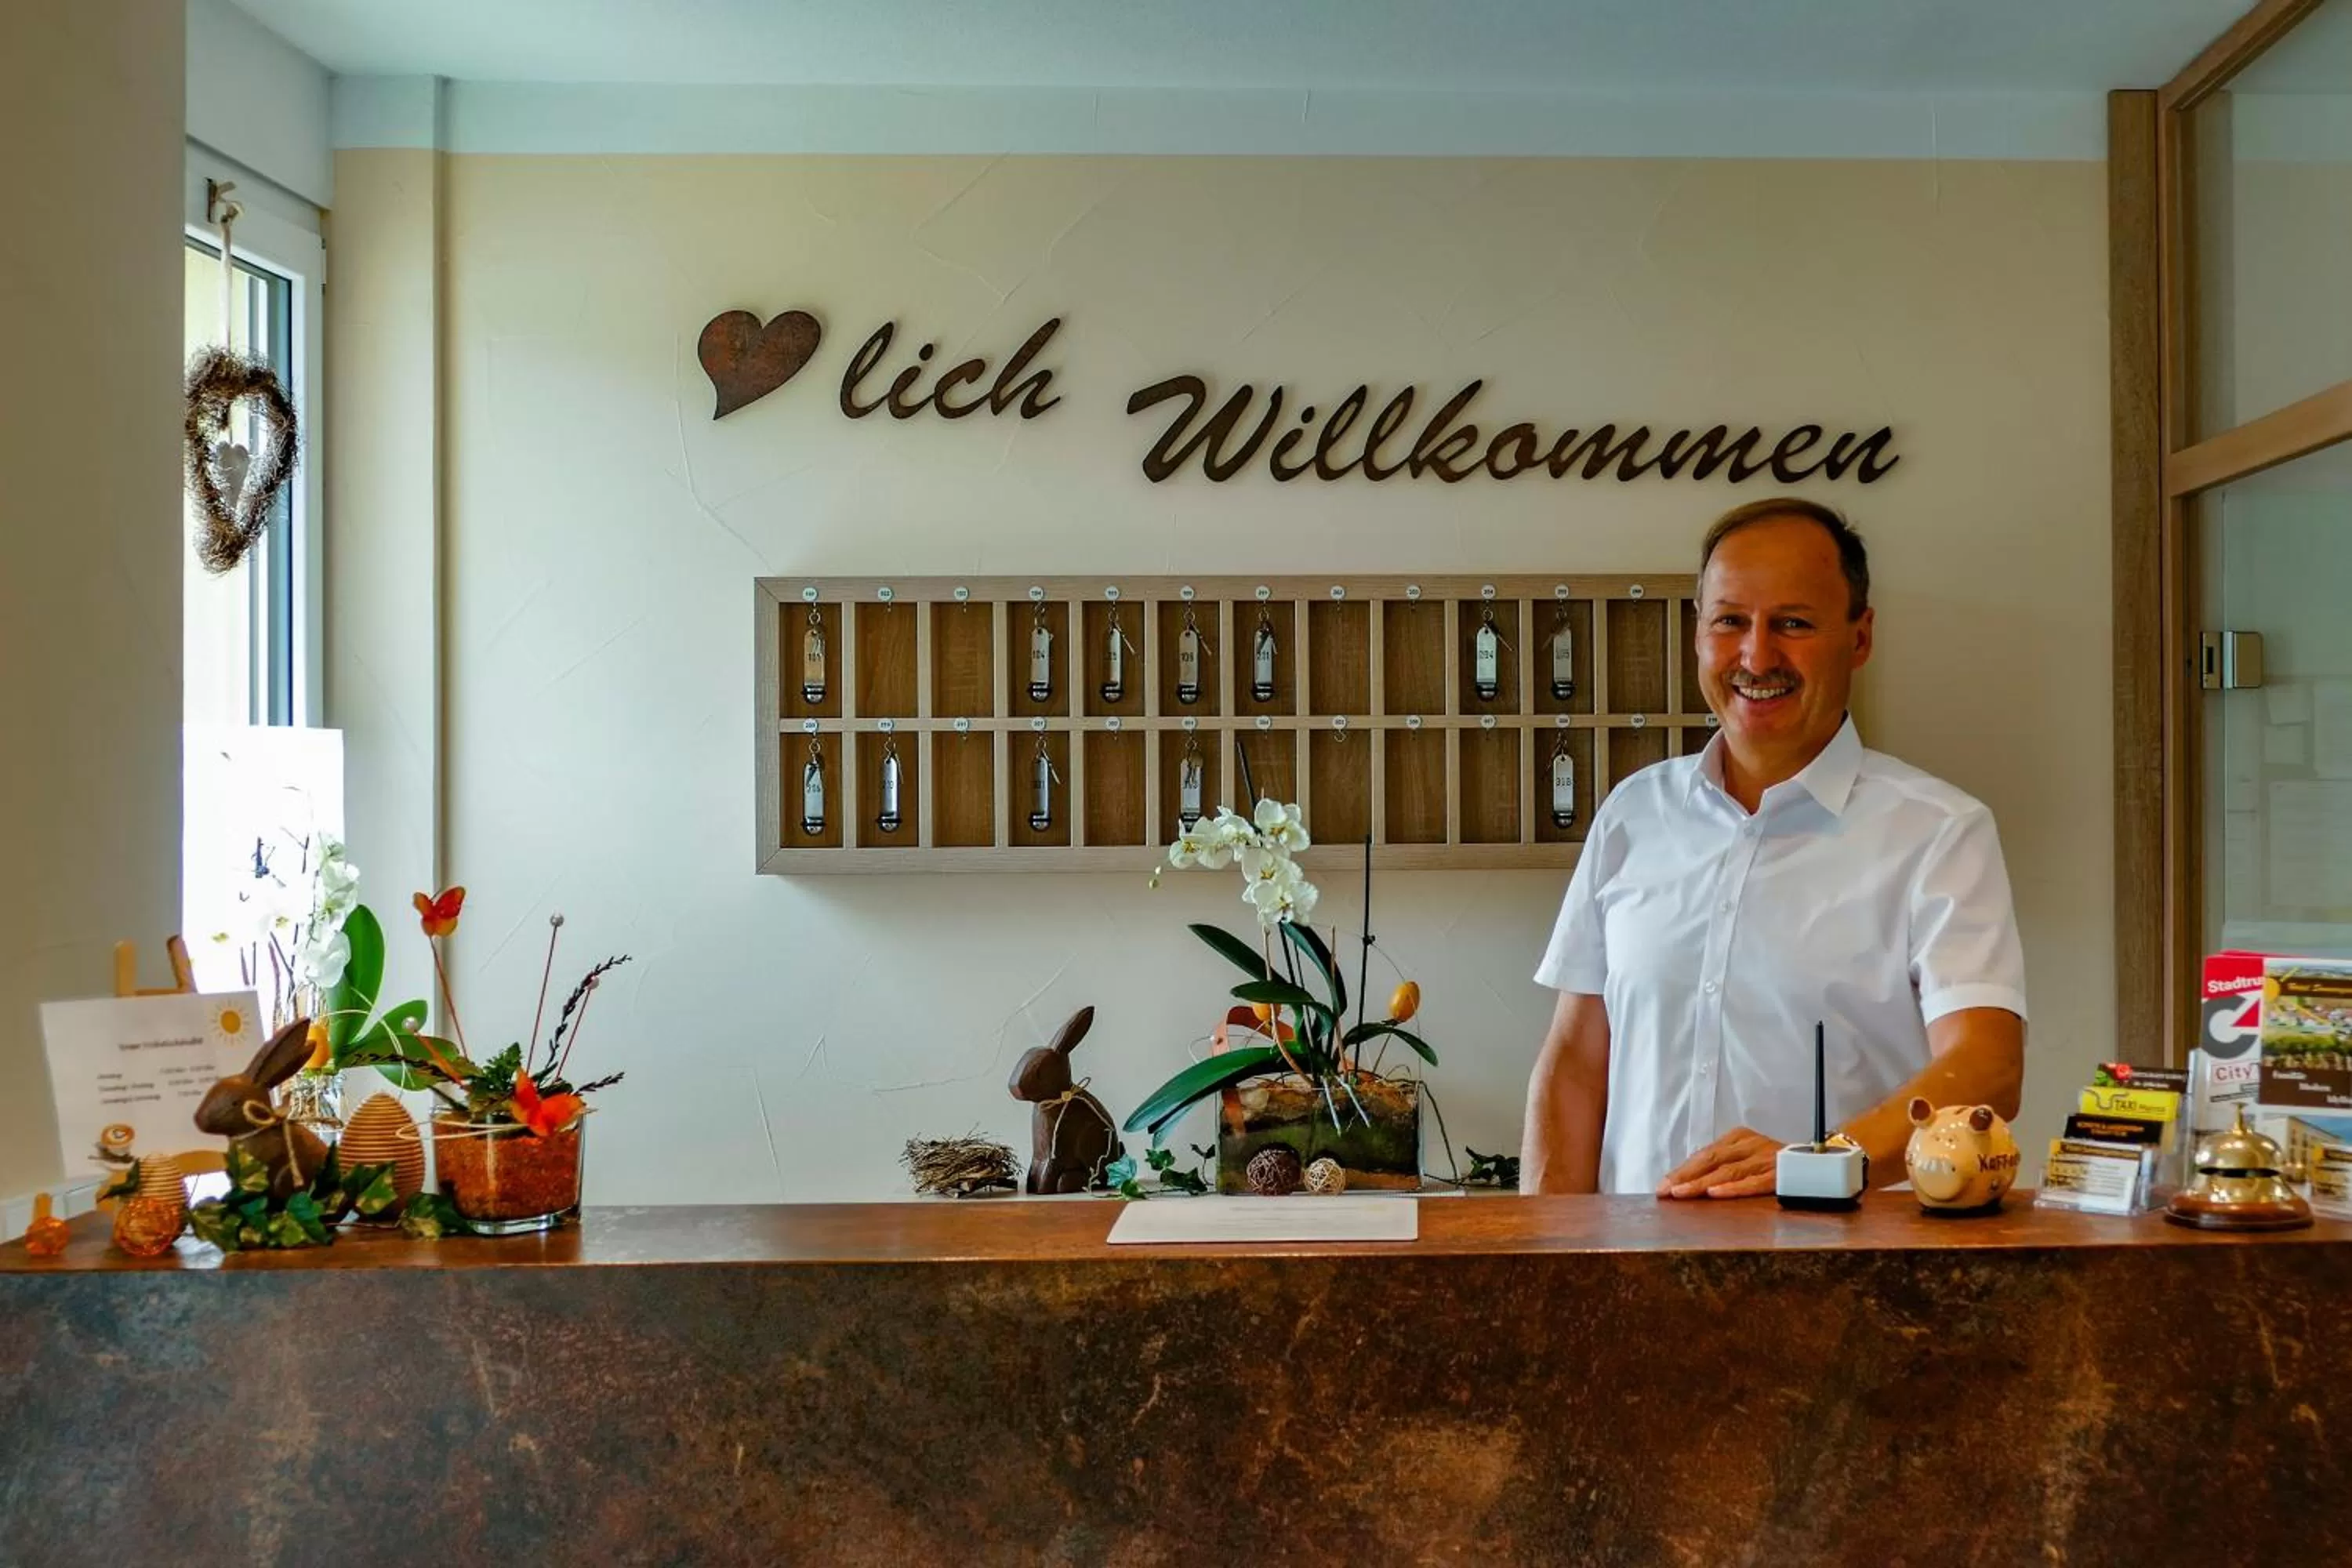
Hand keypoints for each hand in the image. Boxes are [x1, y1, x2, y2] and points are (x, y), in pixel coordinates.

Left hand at [1657, 1127, 1784, 1198]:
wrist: (1817, 1162)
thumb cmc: (1773, 1163)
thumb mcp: (1745, 1157)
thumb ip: (1720, 1165)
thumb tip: (1684, 1181)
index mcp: (1739, 1137)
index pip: (1704, 1154)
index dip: (1681, 1170)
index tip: (1662, 1186)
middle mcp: (1750, 1145)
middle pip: (1712, 1160)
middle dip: (1685, 1177)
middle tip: (1666, 1191)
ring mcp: (1766, 1159)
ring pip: (1728, 1171)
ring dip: (1702, 1184)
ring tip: (1682, 1194)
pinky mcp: (1780, 1175)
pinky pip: (1754, 1182)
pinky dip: (1734, 1188)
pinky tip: (1716, 1193)